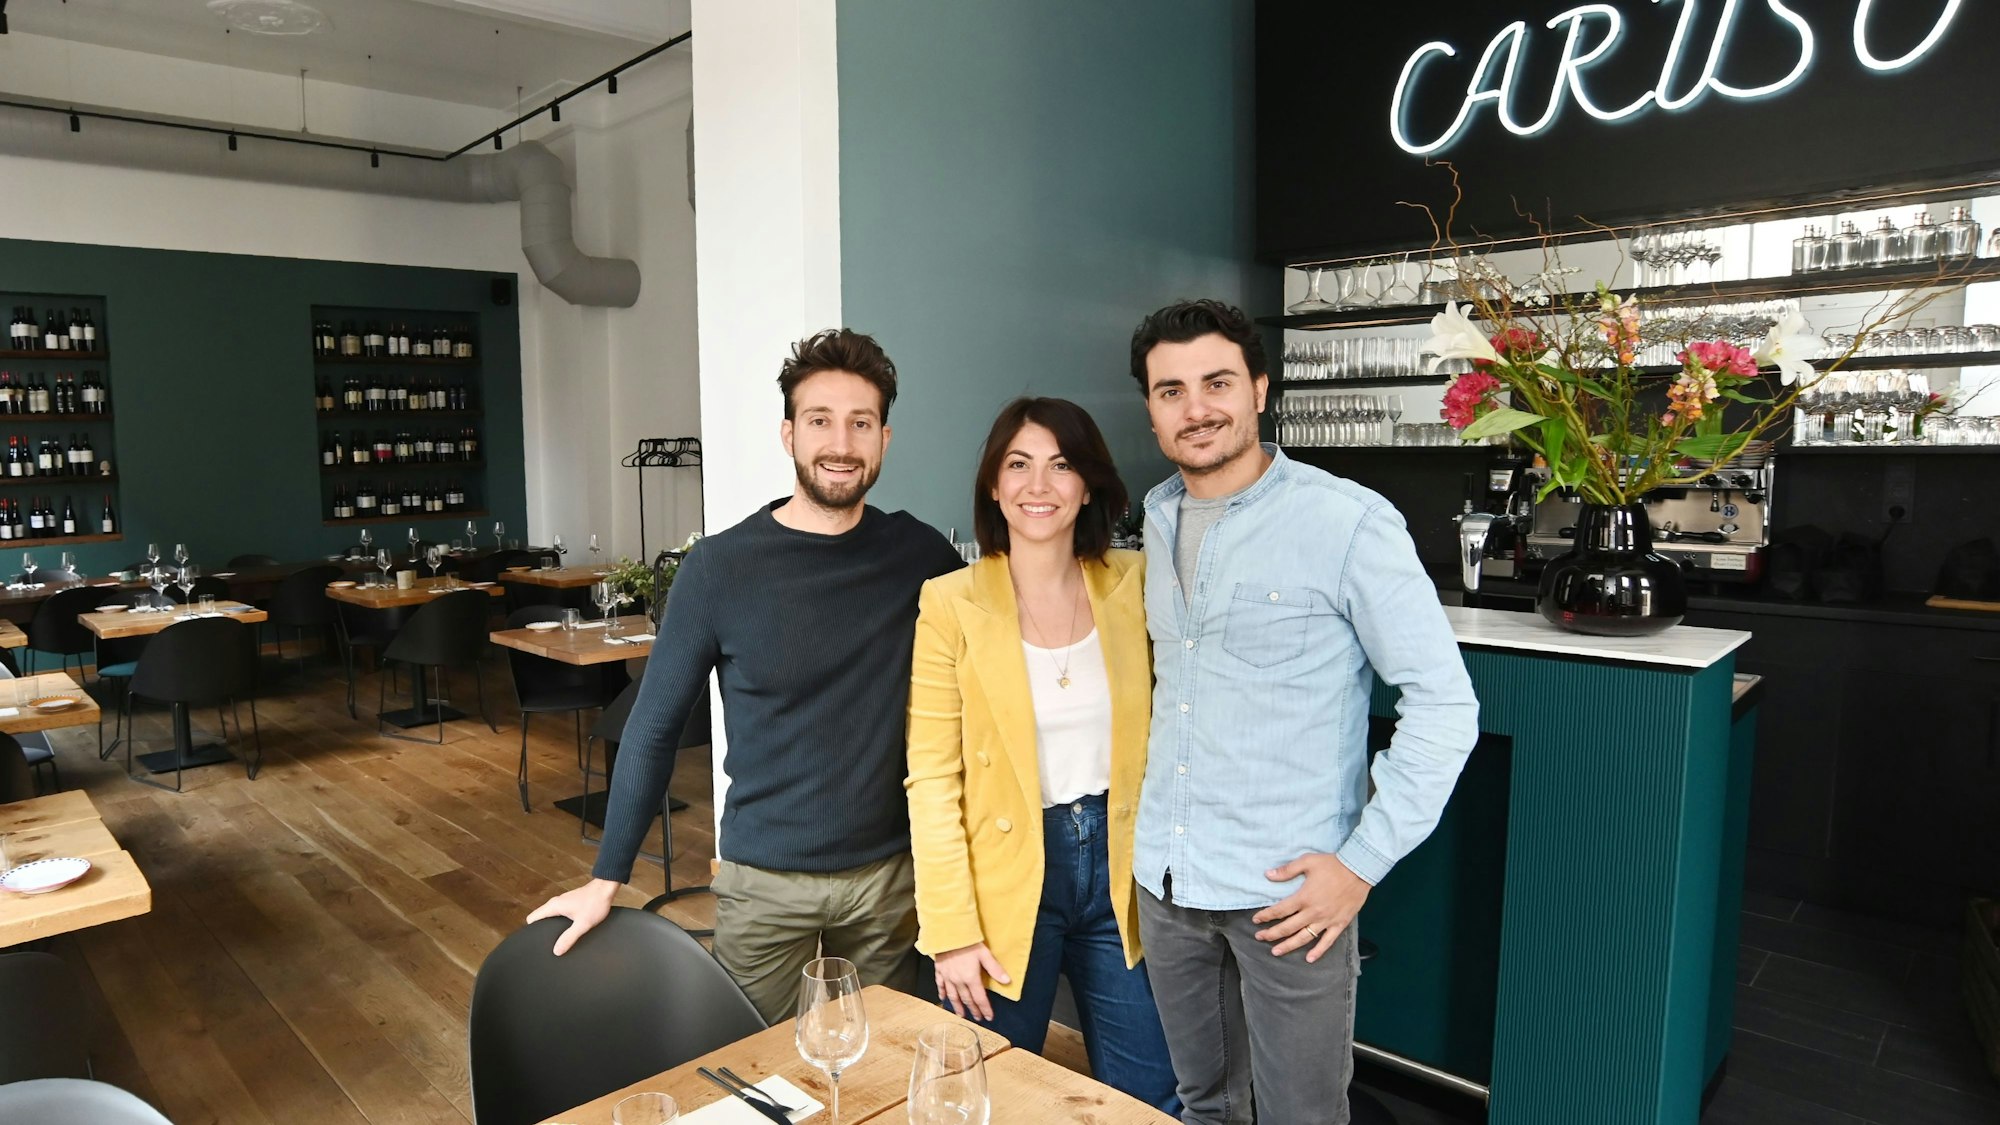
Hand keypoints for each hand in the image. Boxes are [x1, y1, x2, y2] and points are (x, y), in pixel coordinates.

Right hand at [526, 878, 620, 955]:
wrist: (606, 888)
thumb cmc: (595, 903)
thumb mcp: (582, 924)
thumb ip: (569, 937)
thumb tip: (556, 951)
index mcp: (554, 906)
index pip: (532, 918)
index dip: (530, 930)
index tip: (533, 942)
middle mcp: (556, 902)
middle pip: (540, 918)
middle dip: (540, 930)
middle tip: (544, 944)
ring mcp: (563, 902)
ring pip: (550, 916)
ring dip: (550, 926)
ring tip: (555, 939)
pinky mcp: (570, 902)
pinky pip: (558, 913)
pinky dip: (558, 922)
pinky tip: (566, 930)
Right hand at [933, 942, 1009, 1021]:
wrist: (948, 932)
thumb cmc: (967, 942)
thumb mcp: (985, 954)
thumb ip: (995, 969)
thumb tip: (1007, 981)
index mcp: (971, 978)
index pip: (980, 998)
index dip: (985, 1009)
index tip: (989, 1017)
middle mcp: (958, 981)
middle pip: (967, 1000)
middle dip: (973, 1010)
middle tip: (977, 1018)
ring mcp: (947, 977)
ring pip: (953, 996)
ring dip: (958, 1007)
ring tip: (961, 1015)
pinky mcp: (940, 971)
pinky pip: (940, 985)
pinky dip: (942, 993)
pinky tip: (943, 998)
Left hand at [1250, 853, 1370, 962]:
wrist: (1359, 870)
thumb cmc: (1332, 864)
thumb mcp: (1307, 861)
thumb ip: (1287, 870)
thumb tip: (1268, 875)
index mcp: (1303, 897)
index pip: (1279, 910)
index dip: (1266, 916)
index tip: (1256, 920)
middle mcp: (1313, 912)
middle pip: (1288, 927)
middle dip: (1271, 934)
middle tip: (1259, 937)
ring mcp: (1326, 920)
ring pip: (1304, 938)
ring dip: (1288, 946)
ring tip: (1276, 952)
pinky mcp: (1339, 924)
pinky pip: (1327, 941)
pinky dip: (1318, 952)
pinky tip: (1309, 959)